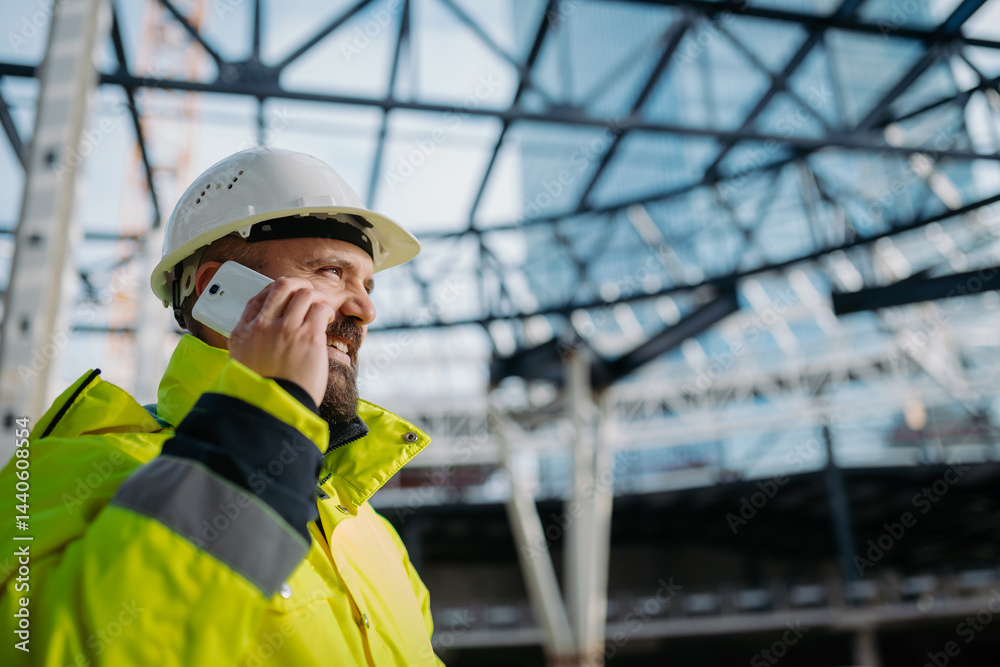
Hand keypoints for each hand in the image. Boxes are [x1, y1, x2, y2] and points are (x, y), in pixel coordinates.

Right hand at [228, 277, 333, 406]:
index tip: (286, 297)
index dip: (275, 292)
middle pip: (281, 286)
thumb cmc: (262, 392)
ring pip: (304, 293)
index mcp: (242, 333)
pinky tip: (326, 320)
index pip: (257, 297)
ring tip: (321, 310)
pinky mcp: (307, 337)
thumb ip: (252, 344)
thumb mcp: (244, 363)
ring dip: (316, 298)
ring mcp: (285, 329)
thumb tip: (265, 335)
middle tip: (308, 296)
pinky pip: (320, 308)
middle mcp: (262, 326)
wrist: (272, 409)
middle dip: (298, 286)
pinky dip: (326, 309)